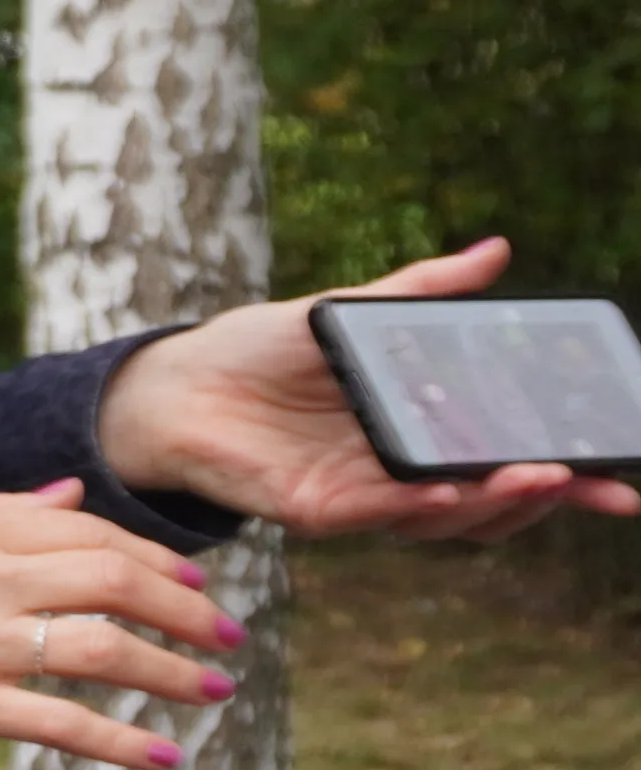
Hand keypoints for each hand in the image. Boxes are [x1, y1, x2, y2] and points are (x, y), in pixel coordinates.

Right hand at [0, 480, 238, 768]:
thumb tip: (69, 499)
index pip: (88, 532)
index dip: (154, 557)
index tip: (192, 582)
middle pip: (112, 582)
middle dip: (185, 610)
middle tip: (227, 635)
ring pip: (101, 649)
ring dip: (171, 672)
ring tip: (214, 690)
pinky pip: (59, 723)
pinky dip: (119, 743)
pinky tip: (161, 757)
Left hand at [93, 239, 640, 539]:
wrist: (173, 381)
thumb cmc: (259, 349)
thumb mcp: (350, 312)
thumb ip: (423, 291)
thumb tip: (496, 251)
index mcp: (419, 432)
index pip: (508, 461)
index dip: (567, 472)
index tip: (620, 472)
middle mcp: (399, 474)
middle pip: (491, 502)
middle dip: (548, 495)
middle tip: (592, 480)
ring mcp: (361, 497)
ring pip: (445, 518)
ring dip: (495, 501)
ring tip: (538, 475)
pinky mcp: (315, 510)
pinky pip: (377, 515)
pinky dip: (417, 504)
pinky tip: (450, 488)